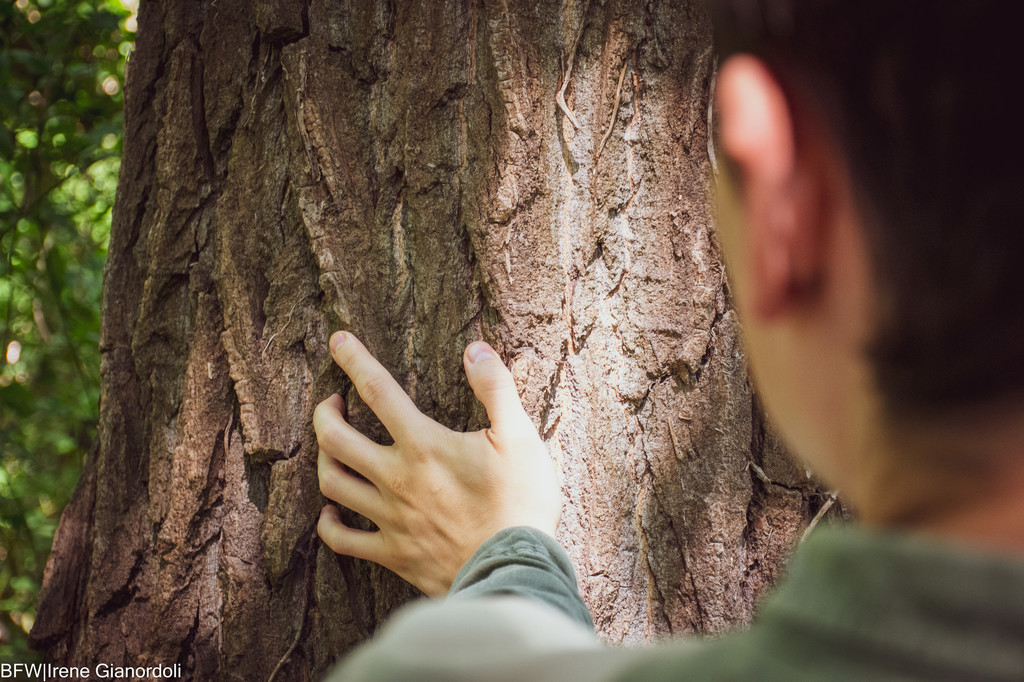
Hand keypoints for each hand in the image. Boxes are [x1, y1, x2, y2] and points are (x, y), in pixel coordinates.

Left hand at [313, 331, 561, 595]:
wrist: (515, 570)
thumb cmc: (521, 501)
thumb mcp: (520, 435)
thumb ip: (495, 387)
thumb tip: (475, 349)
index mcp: (424, 445)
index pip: (378, 391)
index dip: (354, 360)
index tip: (338, 340)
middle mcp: (397, 478)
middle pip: (335, 438)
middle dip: (325, 412)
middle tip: (331, 401)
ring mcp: (390, 518)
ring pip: (333, 484)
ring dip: (324, 460)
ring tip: (332, 447)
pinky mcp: (393, 552)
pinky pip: (342, 540)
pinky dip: (328, 524)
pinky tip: (330, 513)